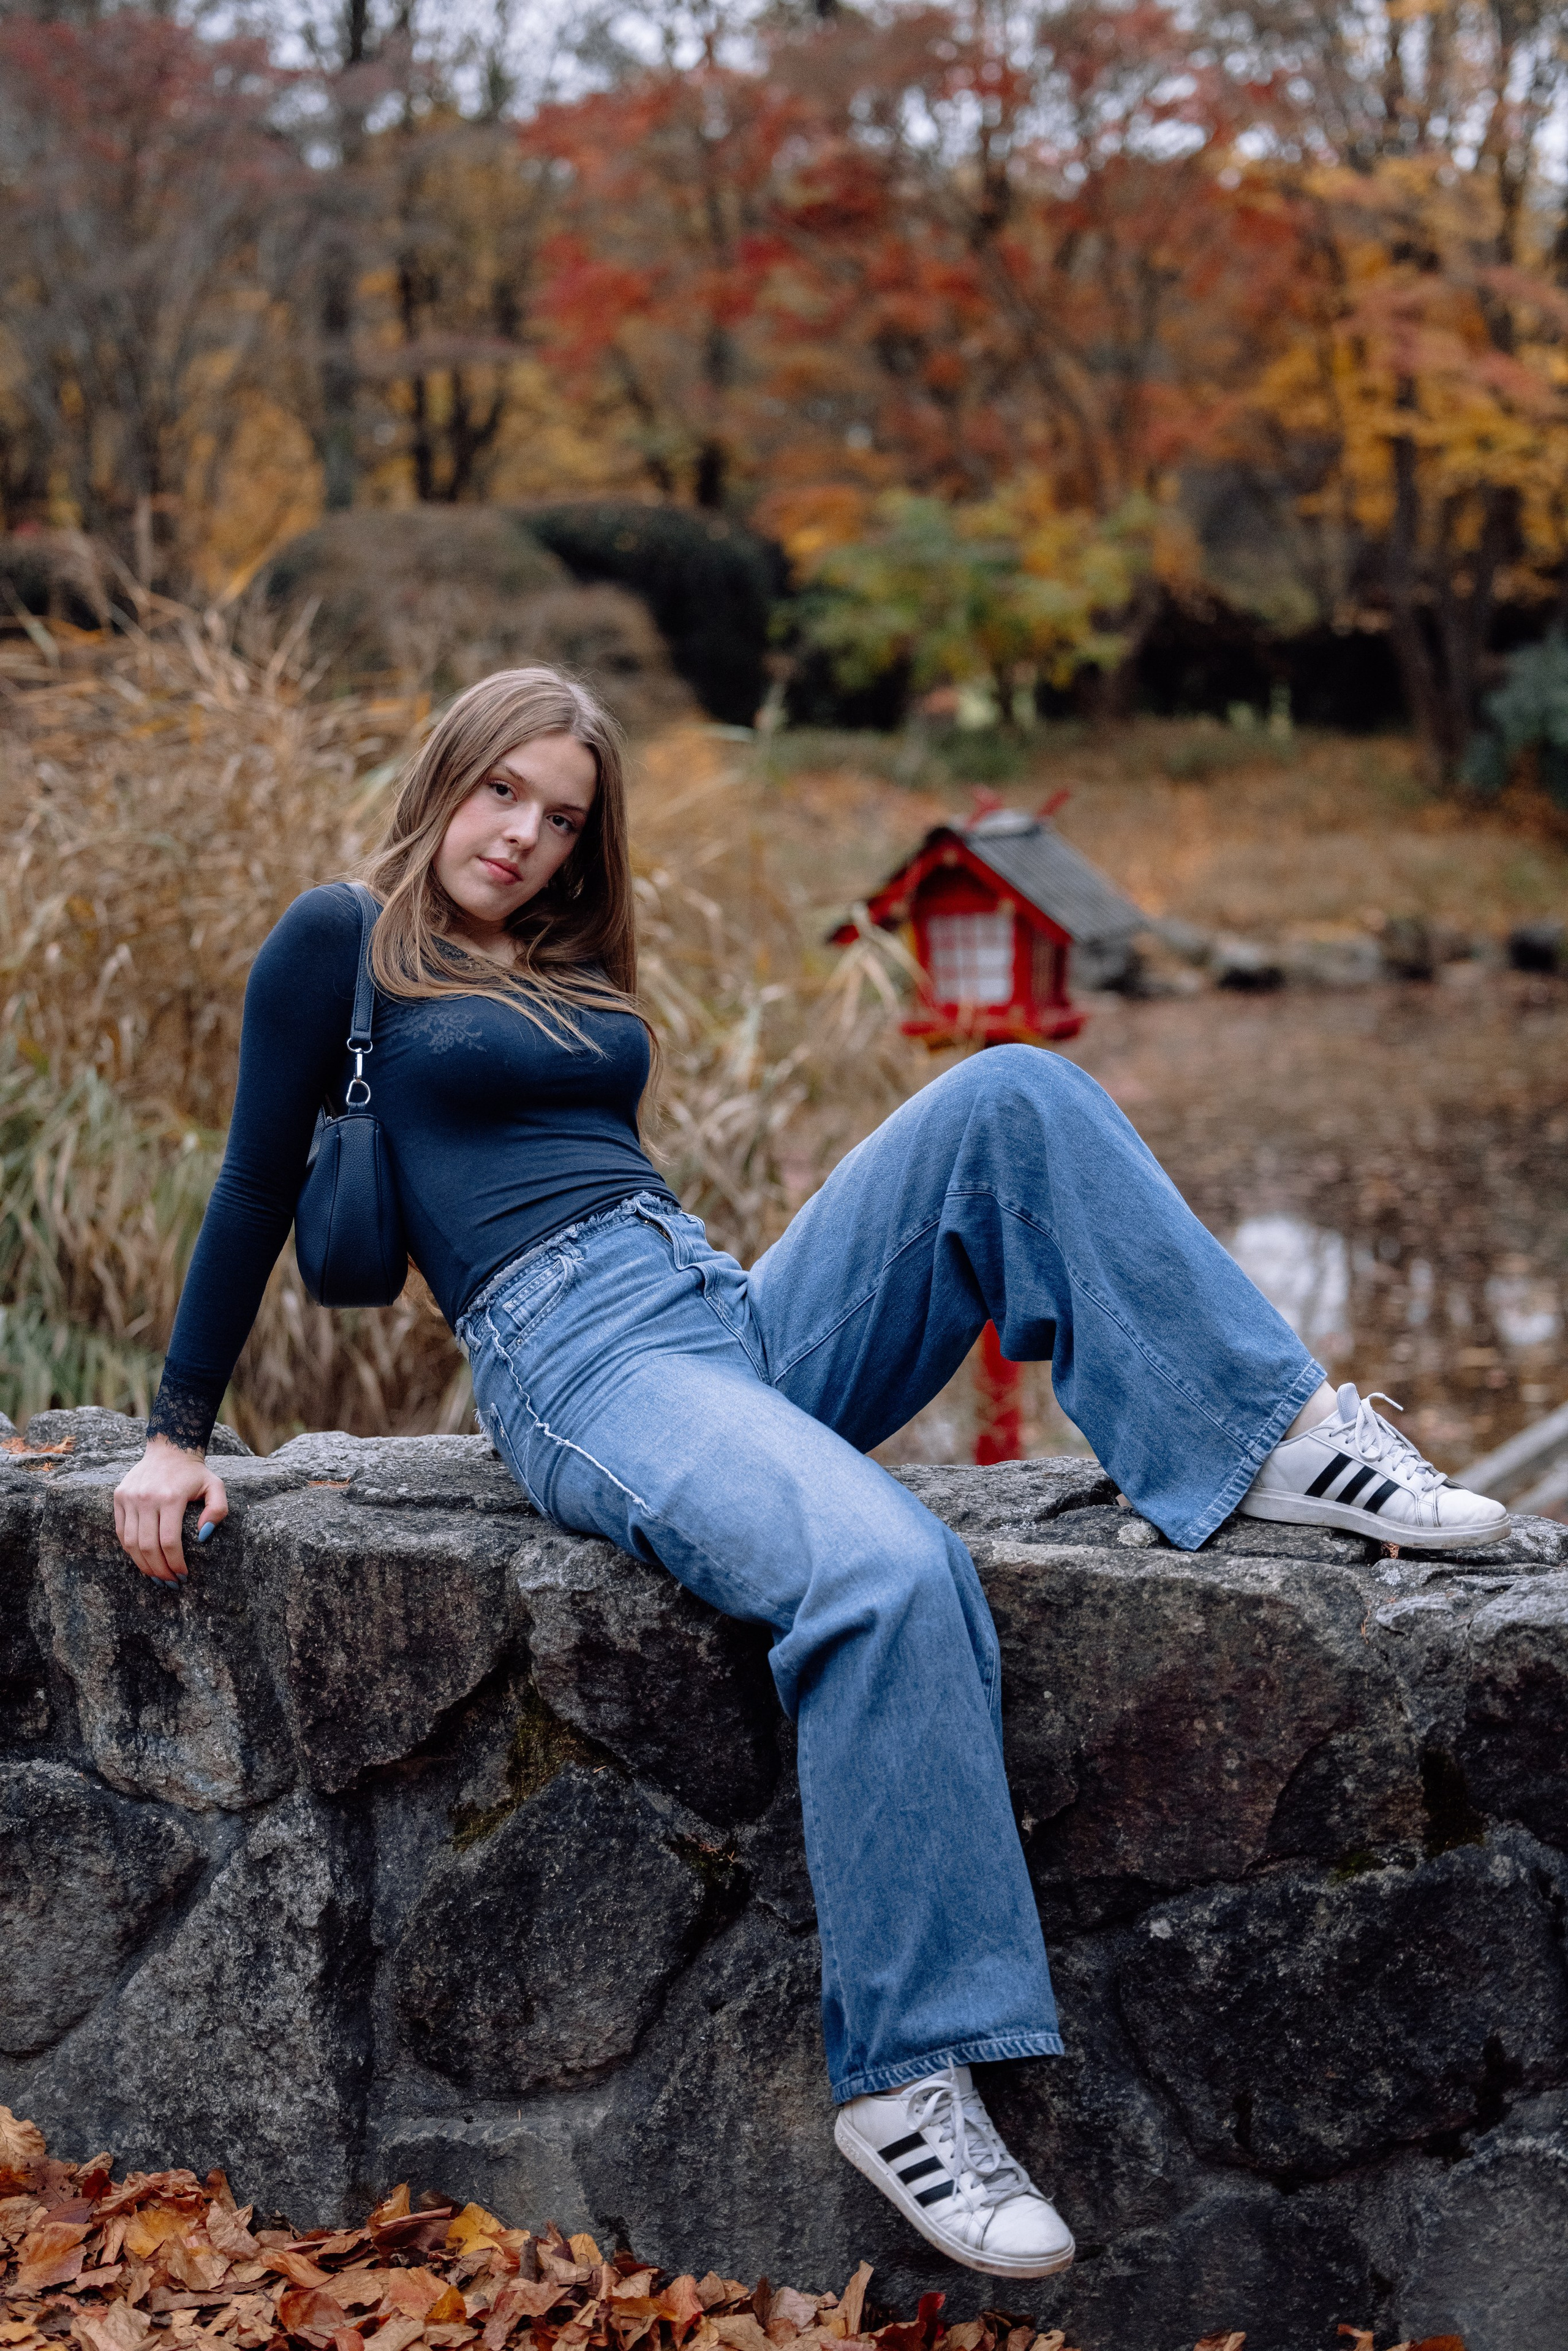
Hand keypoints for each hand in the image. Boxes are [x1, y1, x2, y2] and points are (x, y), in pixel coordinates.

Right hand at [113, 1437, 229, 1584]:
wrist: (170, 1449)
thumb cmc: (195, 1473)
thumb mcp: (216, 1487)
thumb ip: (217, 1511)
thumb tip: (203, 1536)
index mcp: (171, 1497)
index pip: (169, 1541)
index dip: (175, 1563)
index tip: (183, 1576)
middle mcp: (146, 1498)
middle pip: (148, 1546)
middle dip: (159, 1570)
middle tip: (170, 1583)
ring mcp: (129, 1497)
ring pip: (131, 1542)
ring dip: (143, 1565)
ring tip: (156, 1578)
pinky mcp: (119, 1497)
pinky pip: (121, 1531)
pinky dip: (130, 1550)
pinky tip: (143, 1561)